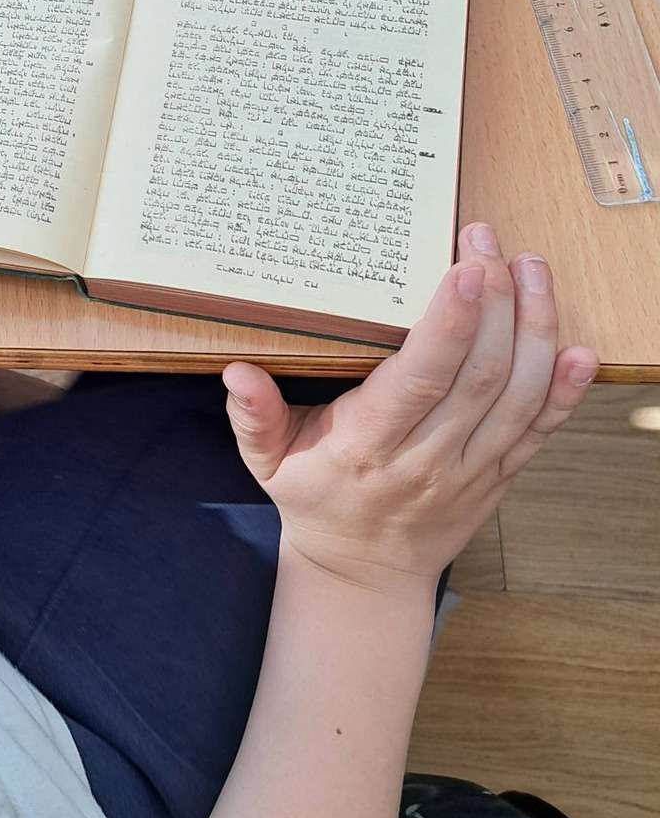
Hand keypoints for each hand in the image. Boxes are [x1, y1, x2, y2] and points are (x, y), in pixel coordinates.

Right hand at [223, 225, 597, 597]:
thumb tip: (236, 372)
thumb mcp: (267, 461)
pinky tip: (580, 350)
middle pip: (480, 377)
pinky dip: (566, 392)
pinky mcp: (499, 477)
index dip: (450, 326)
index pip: (419, 381)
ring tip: (533, 270)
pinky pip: (541, 433)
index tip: (465, 271)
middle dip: (495, 303)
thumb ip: (254, 416)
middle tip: (491, 243)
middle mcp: (426, 459)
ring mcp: (471, 470)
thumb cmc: (315, 500)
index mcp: (367, 447)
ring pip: (518, 397)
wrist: (363, 574)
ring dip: (535, 329)